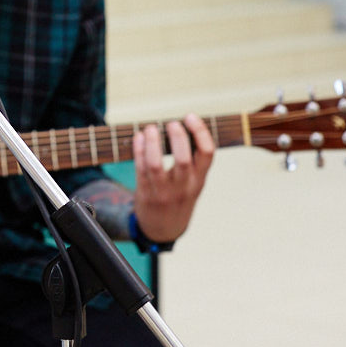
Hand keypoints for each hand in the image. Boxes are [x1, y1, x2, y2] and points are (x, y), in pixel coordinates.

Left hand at [131, 114, 213, 242]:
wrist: (163, 229)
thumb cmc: (179, 198)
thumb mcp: (193, 183)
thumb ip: (192, 160)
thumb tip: (181, 124)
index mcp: (199, 181)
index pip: (208, 154)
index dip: (201, 132)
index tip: (190, 117)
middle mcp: (183, 187)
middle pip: (183, 159)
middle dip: (177, 137)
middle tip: (171, 123)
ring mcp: (163, 192)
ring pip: (156, 165)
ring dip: (152, 143)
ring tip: (150, 128)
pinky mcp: (145, 193)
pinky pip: (139, 169)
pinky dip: (138, 150)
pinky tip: (138, 137)